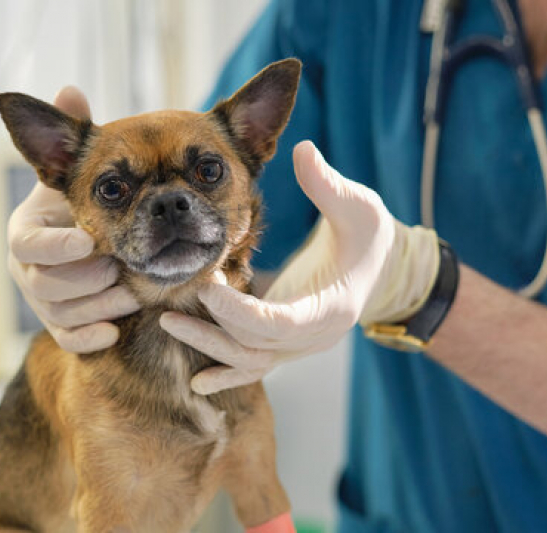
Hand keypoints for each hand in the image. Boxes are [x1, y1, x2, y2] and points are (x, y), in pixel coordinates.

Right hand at [7, 87, 139, 352]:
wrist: (86, 246)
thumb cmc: (81, 201)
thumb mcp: (79, 169)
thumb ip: (74, 136)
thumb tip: (71, 91)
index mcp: (26, 231)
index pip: (27, 245)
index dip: (55, 246)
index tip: (88, 242)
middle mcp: (27, 270)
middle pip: (42, 286)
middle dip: (84, 280)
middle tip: (121, 271)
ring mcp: (43, 301)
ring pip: (59, 315)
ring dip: (98, 306)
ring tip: (134, 294)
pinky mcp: (61, 324)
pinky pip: (67, 340)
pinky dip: (91, 338)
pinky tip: (116, 331)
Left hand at [159, 140, 438, 393]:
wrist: (380, 268)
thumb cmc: (369, 236)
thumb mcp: (360, 207)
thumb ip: (329, 185)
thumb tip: (303, 151)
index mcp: (334, 308)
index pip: (280, 323)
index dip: (240, 312)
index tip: (207, 288)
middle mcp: (315, 337)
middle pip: (256, 346)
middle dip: (213, 325)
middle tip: (172, 301)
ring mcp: (299, 346)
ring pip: (249, 361)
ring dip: (208, 345)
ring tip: (167, 320)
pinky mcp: (284, 344)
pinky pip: (252, 365)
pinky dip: (225, 373)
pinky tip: (195, 381)